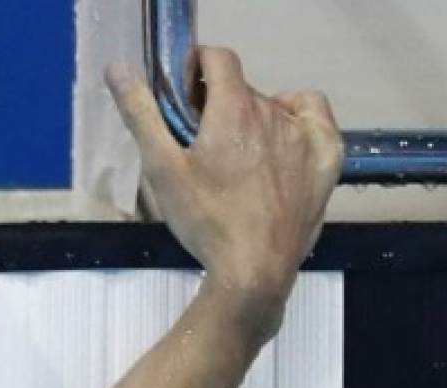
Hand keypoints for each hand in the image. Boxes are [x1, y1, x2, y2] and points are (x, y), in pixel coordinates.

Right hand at [106, 48, 342, 336]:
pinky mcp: (327, 163)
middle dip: (221, 105)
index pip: (218, 58)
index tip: (187, 100)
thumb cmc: (206, 222)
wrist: (255, 270)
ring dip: (256, 119)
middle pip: (244, 90)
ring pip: (277, 108)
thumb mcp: (162, 168)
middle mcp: (274, 115)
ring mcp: (305, 139)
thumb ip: (141, 114)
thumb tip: (119, 69)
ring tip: (241, 157)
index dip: (198, 69)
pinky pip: (318, 119)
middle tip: (206, 146)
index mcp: (234, 109)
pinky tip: (286, 141)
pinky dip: (301, 119)